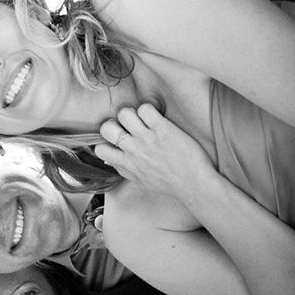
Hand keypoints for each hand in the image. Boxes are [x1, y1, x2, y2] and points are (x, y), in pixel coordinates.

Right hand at [93, 103, 213, 198]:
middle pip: (107, 127)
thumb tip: (111, 161)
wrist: (194, 185)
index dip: (107, 141)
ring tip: (143, 120)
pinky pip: (145, 108)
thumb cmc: (170, 185)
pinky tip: (156, 117)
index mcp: (127, 164)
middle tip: (127, 126)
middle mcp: (133, 150)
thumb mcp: (141, 182)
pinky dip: (149, 109)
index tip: (116, 139)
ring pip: (124, 113)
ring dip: (132, 114)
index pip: (100, 149)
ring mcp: (147, 138)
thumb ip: (124, 171)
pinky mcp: (163, 129)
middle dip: (114, 123)